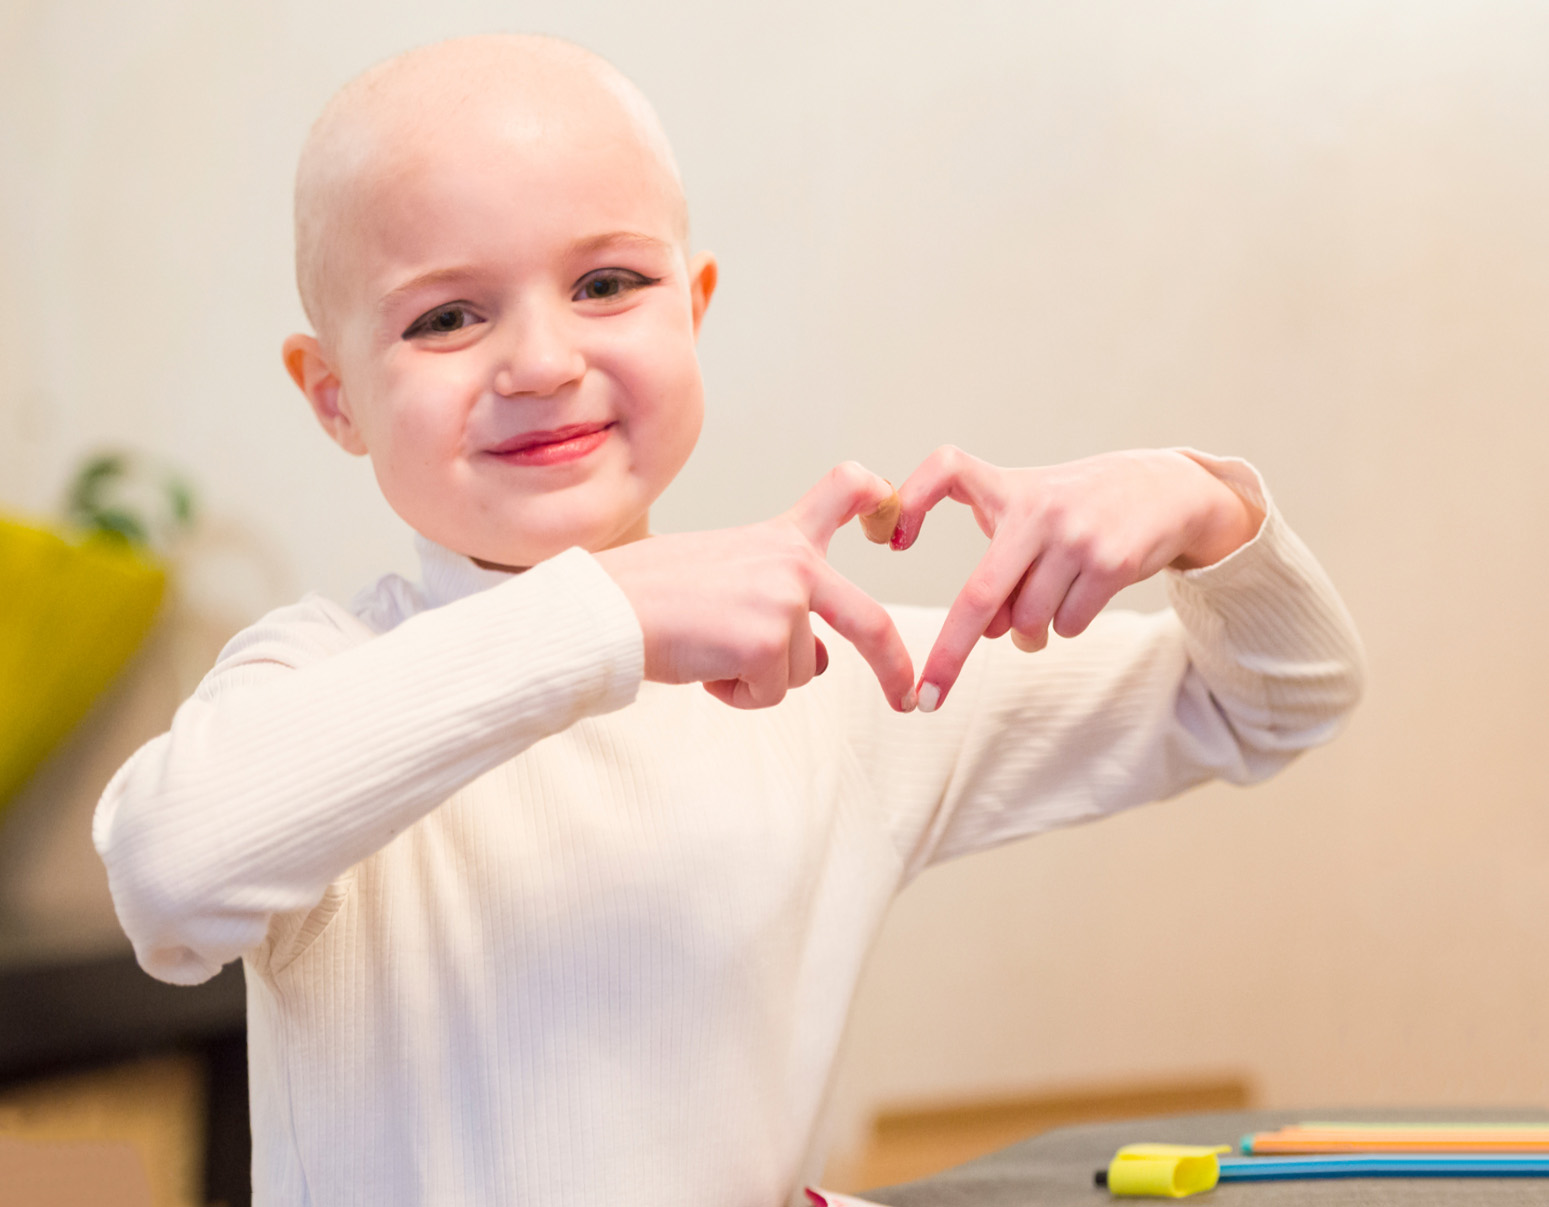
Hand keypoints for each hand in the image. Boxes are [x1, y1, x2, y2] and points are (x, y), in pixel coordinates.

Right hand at [595, 463, 917, 710]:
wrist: (606, 608)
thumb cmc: (650, 593)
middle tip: (907, 698)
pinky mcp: (766, 643)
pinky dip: (735, 694)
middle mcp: (792, 562)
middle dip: (894, 665)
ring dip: (757, 678)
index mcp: (779, 538)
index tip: (893, 527)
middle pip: (871, 620)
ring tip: (707, 648)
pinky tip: (701, 666)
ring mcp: (784, 601)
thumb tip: (820, 658)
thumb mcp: (724, 571)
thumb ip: (777, 599)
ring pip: (801, 672)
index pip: (847, 492)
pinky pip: (769, 694)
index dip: (882, 504)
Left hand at [892, 447, 1263, 709]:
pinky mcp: (1113, 563)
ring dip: (1027, 633)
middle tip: (927, 697)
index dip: (911, 499)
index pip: (948, 468)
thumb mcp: (1032, 511)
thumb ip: (1001, 565)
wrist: (1167, 490)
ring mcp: (1076, 538)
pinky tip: (1080, 596)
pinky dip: (1065, 625)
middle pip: (979, 596)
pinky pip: (1067, 624)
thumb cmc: (1078, 510)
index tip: (890, 540)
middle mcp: (1038, 510)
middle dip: (949, 653)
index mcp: (1009, 489)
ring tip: (1045, 605)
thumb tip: (985, 633)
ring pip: (1027, 621)